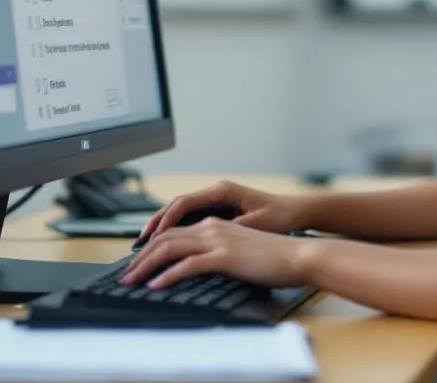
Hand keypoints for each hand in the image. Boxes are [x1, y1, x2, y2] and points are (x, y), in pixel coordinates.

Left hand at [121, 218, 315, 289]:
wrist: (299, 255)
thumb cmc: (274, 256)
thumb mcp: (240, 250)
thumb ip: (217, 253)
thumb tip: (199, 265)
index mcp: (214, 224)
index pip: (173, 231)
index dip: (150, 246)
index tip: (136, 262)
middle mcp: (212, 227)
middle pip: (165, 237)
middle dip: (140, 256)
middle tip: (124, 274)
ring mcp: (218, 240)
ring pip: (170, 248)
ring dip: (146, 265)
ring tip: (130, 281)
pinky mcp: (225, 256)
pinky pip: (188, 264)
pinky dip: (168, 275)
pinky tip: (155, 285)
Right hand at [139, 180, 306, 240]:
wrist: (297, 213)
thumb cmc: (280, 218)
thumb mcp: (255, 224)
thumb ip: (230, 230)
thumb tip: (206, 238)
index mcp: (222, 192)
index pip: (185, 203)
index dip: (167, 219)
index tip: (154, 236)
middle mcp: (216, 193)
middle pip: (177, 206)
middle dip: (157, 222)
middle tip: (139, 241)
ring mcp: (216, 202)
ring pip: (181, 212)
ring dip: (163, 226)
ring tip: (145, 243)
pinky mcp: (219, 212)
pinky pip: (191, 219)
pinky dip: (176, 230)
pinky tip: (166, 245)